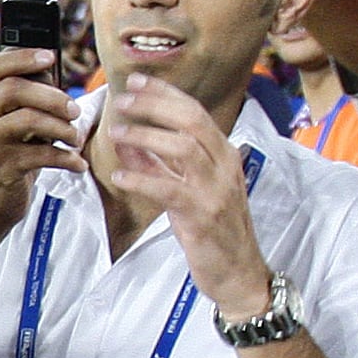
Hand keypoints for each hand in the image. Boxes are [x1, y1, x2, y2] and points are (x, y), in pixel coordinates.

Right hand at [0, 45, 83, 238]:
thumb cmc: (7, 161)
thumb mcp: (10, 127)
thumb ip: (24, 102)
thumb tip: (54, 71)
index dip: (23, 57)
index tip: (51, 56)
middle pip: (14, 89)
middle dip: (52, 96)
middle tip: (76, 110)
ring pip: (28, 119)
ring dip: (62, 128)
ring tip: (75, 139)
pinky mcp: (0, 168)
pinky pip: (41, 154)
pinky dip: (66, 158)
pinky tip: (77, 164)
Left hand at [104, 71, 270, 314]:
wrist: (239, 275)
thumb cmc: (213, 231)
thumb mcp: (187, 190)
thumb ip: (160, 164)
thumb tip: (128, 139)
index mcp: (223, 155)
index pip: (195, 111)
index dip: (165, 93)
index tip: (136, 82)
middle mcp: (225, 166)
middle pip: (192, 121)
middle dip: (156, 105)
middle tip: (124, 99)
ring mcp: (217, 190)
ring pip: (184, 148)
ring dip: (147, 136)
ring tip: (117, 132)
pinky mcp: (204, 216)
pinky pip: (170, 190)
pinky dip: (142, 180)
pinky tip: (119, 175)